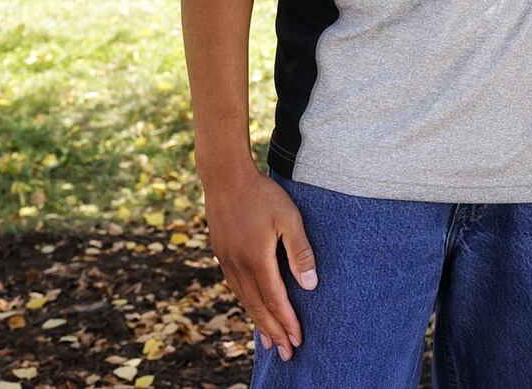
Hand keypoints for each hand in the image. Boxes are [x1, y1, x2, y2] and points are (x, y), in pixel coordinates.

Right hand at [204, 166, 316, 362]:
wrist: (225, 177)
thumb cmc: (262, 194)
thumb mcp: (289, 218)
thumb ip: (300, 251)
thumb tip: (310, 284)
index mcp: (257, 260)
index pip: (275, 300)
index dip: (287, 322)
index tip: (298, 340)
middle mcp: (239, 266)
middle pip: (258, 308)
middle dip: (274, 332)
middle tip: (287, 353)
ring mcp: (227, 261)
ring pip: (245, 301)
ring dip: (259, 323)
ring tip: (271, 342)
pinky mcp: (222, 254)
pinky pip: (236, 288)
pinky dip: (247, 304)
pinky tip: (252, 309)